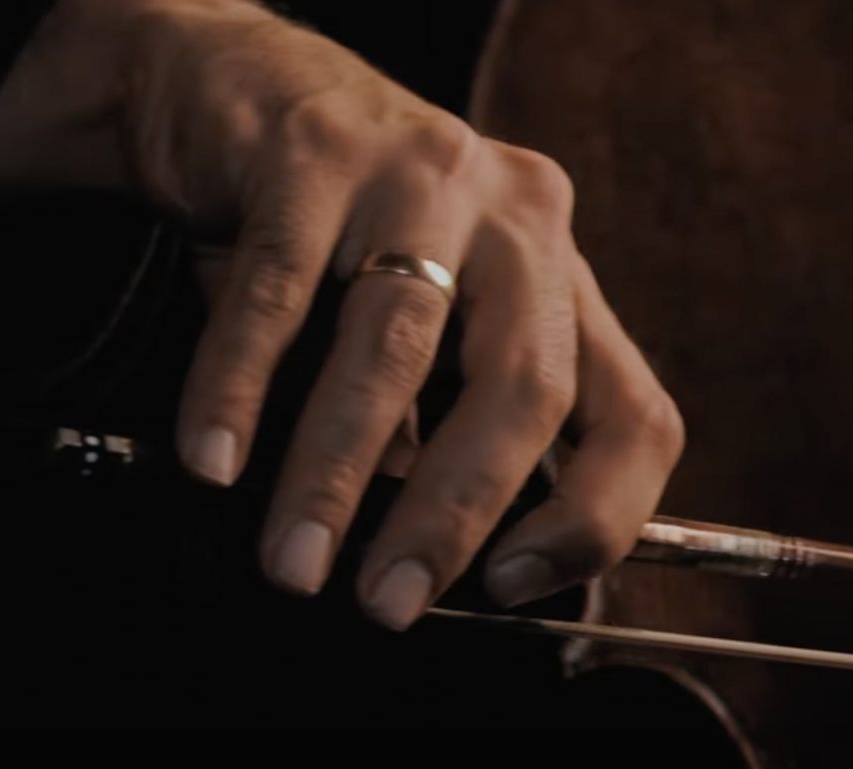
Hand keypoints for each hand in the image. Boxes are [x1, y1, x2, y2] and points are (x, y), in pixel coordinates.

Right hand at [0, 0, 682, 627]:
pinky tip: (215, 460)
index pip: (636, 415)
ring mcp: (423, 173)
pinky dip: (241, 389)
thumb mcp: (424, 323)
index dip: (596, 516)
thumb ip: (443, 428)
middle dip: (451, 516)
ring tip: (293, 561)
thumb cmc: (334, 237)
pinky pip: (279, 293)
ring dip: (338, 474)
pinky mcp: (314, 152)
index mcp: (563, 277)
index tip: (515, 587)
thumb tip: (428, 571)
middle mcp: (519, 219)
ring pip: (397, 349)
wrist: (223, 84)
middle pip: (524, 389)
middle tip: (385, 601)